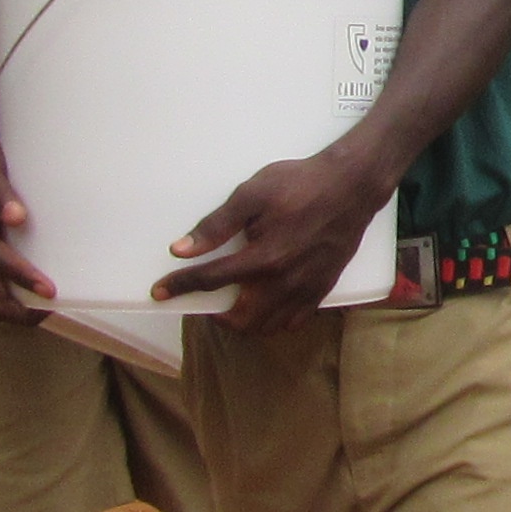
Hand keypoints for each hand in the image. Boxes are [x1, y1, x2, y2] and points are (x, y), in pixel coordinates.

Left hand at [164, 143, 392, 333]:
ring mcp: (305, 290)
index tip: (159, 292)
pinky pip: (293, 321)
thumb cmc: (300, 184)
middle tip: (206, 304)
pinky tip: (266, 309)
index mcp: (262, 258)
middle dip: (216, 317)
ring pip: (267, 327)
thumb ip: (216, 225)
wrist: (351, 186)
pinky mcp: (322, 290)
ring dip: (243, 325)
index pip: (210, 280)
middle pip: (240, 320)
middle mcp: (283, 282)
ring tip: (233, 310)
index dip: (180, 287)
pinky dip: (274, 323)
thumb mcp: (252, 194)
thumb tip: (182, 249)